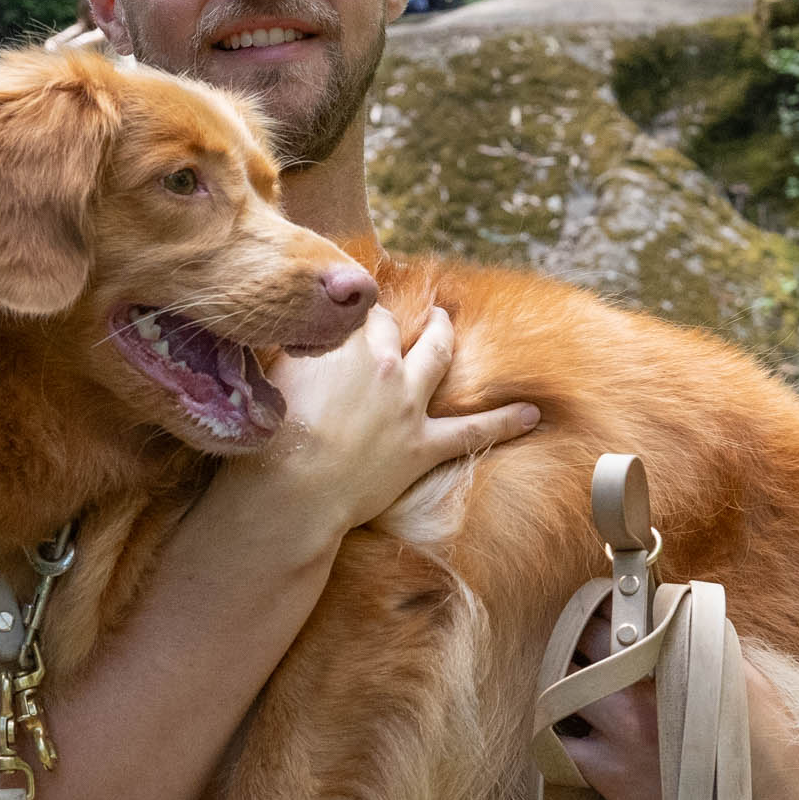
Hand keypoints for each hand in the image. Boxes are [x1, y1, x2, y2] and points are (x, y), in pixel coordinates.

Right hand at [247, 303, 537, 536]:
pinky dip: (504, 421)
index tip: (353, 310)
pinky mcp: (422, 447)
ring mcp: (406, 405)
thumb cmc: (269, 437)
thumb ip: (285, 349)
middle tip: (402, 310)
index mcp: (343, 343)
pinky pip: (472, 431)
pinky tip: (530, 414)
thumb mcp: (267, 376)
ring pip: (436, 357)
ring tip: (449, 323)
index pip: (356, 311)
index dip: (355, 311)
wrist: (292, 489)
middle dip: (398, 317)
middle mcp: (381, 364)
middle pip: (395, 327)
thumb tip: (282, 330)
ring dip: (445, 336)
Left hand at [556, 609, 798, 799]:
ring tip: (572, 681)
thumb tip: (674, 619)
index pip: (620, 616)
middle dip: (576, 637)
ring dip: (560, 681)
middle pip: (582, 645)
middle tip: (581, 640)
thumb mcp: (744, 676)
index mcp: (677, 663)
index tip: (602, 606)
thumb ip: (703, 643)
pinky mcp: (606, 773)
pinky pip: (558, 742)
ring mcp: (619, 734)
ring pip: (560, 690)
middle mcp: (642, 693)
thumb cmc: (766, 740)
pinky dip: (556, 730)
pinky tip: (573, 727)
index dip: (604, 607)